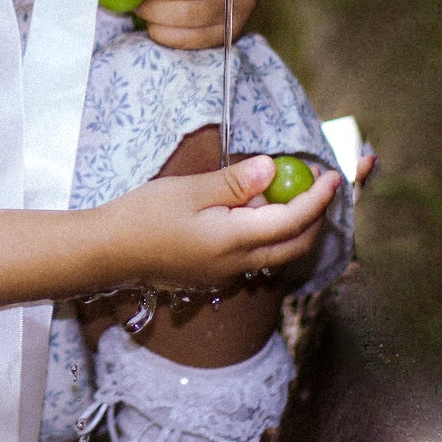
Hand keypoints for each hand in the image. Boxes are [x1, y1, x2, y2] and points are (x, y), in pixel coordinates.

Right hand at [104, 154, 338, 291]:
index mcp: (233, 241)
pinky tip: (257, 209)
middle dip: (317, 216)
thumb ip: (233, 182)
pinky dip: (273, 232)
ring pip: (279, 252)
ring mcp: (227, 273)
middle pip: (296, 245)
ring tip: (293, 191)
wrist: (109, 252)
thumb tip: (272, 168)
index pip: (291, 221)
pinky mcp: (216, 272)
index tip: (332, 176)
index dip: (317, 198)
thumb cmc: (143, 216)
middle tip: (320, 184)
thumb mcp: (188, 190)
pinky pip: (259, 254)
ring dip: (297, 225)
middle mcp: (238, 264)